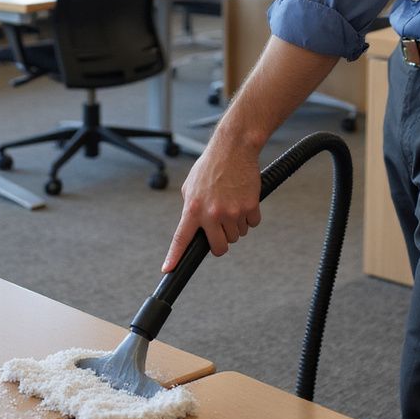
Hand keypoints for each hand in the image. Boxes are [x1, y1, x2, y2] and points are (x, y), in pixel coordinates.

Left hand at [162, 143, 261, 271]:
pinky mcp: (249, 207)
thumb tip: (192, 226)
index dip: (174, 256)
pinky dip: (250, 217)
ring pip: (237, 236)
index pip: (181, 238)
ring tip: (231, 203)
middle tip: (221, 229)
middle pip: (219, 247)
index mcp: (193, 208)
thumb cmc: (211, 165)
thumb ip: (190, 208)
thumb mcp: (191, 186)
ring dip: (236, 225)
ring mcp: (232, 212)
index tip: (167, 270)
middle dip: (221, 243)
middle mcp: (211, 213)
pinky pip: (252, 225)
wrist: (233, 148)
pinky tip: (244, 200)